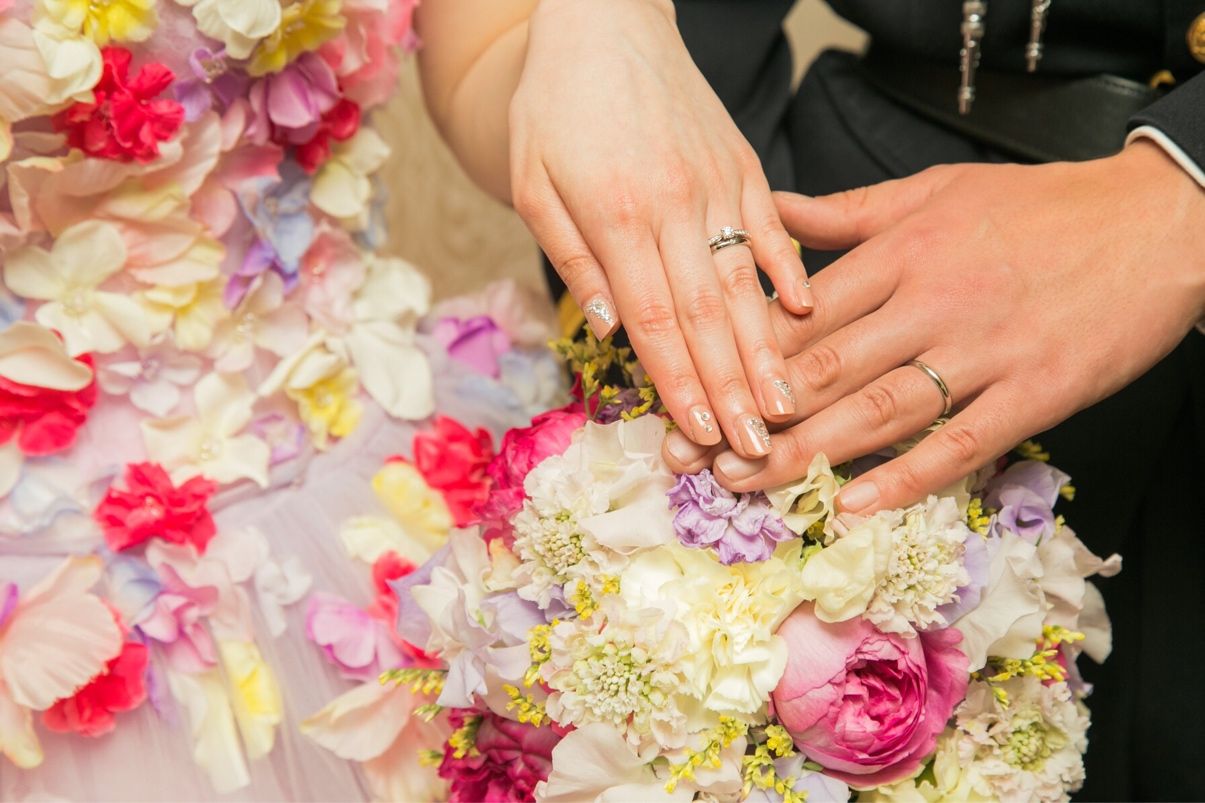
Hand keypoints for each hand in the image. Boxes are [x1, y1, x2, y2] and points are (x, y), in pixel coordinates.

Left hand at [509, 0, 812, 456]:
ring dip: (768, 351)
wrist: (602, 21)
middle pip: (707, 315)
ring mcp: (717, 183)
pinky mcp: (742, 163)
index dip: (680, 384)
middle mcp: (676, 205)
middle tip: (756, 448)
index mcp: (618, 216)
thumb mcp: (534, 182)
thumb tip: (611, 330)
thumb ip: (574, 259)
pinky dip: (790, 271)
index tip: (701, 435)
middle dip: (732, 390)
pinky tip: (808, 314)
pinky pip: (771, 225)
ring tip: (788, 405)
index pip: (656, 321)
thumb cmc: (556, 106)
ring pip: (746, 282)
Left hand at [662, 142, 1204, 511]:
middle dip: (753, 417)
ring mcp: (985, 350)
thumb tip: (769, 211)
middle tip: (692, 457)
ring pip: (881, 410)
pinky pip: (963, 441)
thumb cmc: (1037, 206)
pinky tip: (855, 505)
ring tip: (747, 485)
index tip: (691, 390)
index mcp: (902, 252)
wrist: (1155, 220)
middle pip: (827, 369)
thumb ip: (846, 212)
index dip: (738, 357)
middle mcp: (933, 302)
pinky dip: (908, 476)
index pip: (804, 314)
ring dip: (808, 453)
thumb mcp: (933, 190)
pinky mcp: (1037, 391)